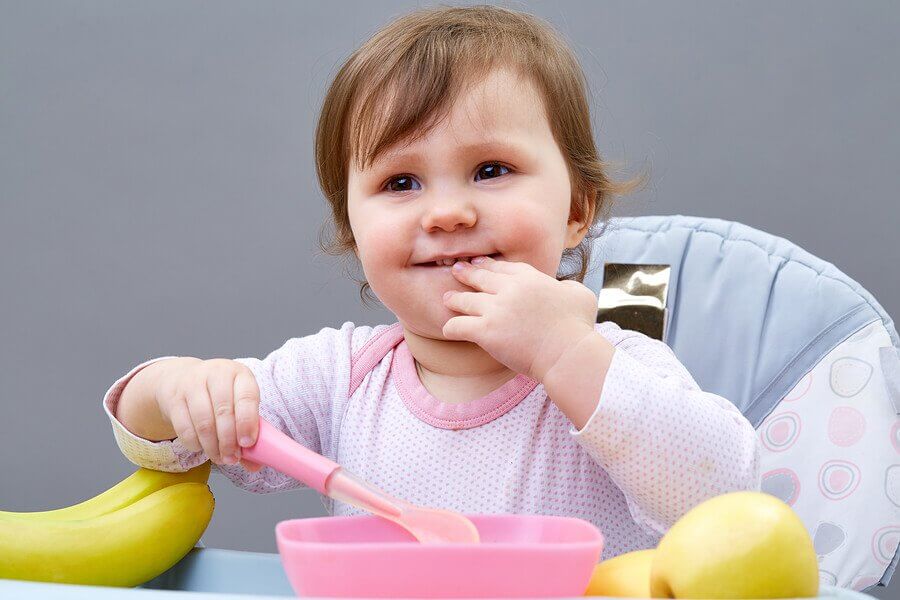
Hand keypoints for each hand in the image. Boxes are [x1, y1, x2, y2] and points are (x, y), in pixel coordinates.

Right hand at [154, 358, 262, 470]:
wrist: (181, 380)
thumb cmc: (218, 396)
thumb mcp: (237, 405)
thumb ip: (248, 432)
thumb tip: (256, 464)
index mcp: (240, 374)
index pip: (247, 397)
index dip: (248, 422)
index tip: (247, 443)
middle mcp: (217, 374)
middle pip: (224, 412)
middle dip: (229, 441)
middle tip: (232, 458)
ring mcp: (193, 383)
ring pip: (204, 422)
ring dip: (212, 446)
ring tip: (219, 457)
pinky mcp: (173, 397)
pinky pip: (184, 428)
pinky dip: (194, 443)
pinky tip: (201, 447)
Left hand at [442, 255, 597, 381]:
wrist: (568, 354)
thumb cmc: (578, 328)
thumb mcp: (580, 295)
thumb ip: (567, 287)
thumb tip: (562, 289)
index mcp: (531, 279)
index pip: (504, 268)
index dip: (489, 265)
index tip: (481, 264)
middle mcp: (510, 289)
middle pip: (481, 277)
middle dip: (466, 273)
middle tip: (456, 270)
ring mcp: (496, 309)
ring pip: (465, 300)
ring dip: (454, 299)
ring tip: (447, 298)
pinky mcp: (487, 331)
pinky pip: (459, 326)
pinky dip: (451, 327)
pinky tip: (448, 329)